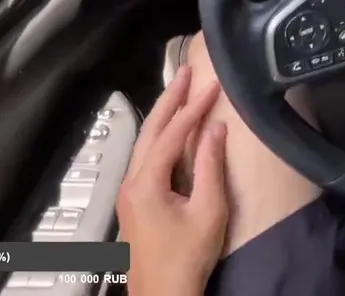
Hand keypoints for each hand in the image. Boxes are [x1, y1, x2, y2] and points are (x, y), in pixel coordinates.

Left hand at [117, 65, 227, 295]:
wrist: (163, 295)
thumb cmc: (188, 257)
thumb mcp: (208, 211)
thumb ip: (210, 167)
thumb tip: (215, 130)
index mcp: (146, 183)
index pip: (171, 134)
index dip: (193, 108)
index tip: (212, 86)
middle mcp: (131, 183)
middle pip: (150, 131)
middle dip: (170, 100)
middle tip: (186, 71)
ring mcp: (129, 193)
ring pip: (144, 144)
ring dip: (164, 116)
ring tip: (180, 92)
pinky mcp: (134, 203)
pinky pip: (146, 158)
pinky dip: (160, 136)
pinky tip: (172, 130)